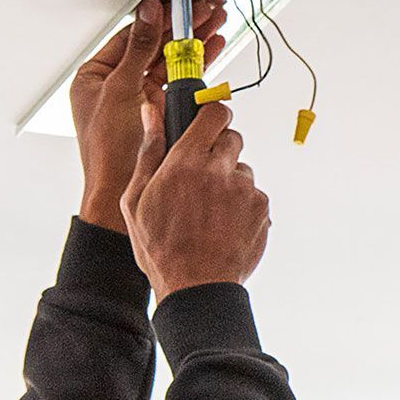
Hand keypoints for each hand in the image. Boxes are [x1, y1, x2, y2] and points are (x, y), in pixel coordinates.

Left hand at [71, 0, 228, 233]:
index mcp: (94, 77)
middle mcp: (115, 85)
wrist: (119, 194)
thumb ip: (137, 49)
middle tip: (207, 8)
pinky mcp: (156, 111)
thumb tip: (148, 14)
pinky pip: (178, 80)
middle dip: (183, 25)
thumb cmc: (109, 154)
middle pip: (153, 44)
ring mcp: (137, 98)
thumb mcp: (121, 92)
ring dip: (194, 41)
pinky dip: (196, 64)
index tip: (180, 1)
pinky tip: (212, 47)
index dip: (159, 16)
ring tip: (216, 21)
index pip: (131, 34)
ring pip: (169, 60)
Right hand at [119, 95, 270, 297]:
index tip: (207, 123)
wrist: (196, 288)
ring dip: (229, 181)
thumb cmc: (161, 249)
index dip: (211, 115)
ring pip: (242, 169)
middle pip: (232, 137)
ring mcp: (245, 190)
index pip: (214, 113)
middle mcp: (219, 171)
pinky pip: (253, 194)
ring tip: (210, 211)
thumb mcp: (137, 200)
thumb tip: (151, 112)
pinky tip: (223, 225)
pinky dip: (242, 205)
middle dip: (218, 150)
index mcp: (185, 163)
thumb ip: (149, 150)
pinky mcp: (261, 208)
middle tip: (202, 176)